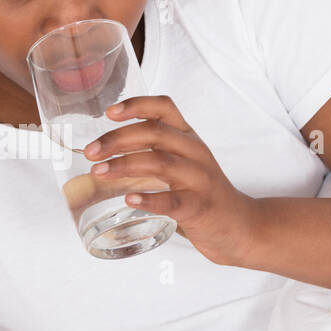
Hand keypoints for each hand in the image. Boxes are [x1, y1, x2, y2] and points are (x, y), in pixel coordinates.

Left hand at [82, 95, 259, 266]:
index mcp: (188, 138)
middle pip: (154, 133)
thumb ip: (154, 150)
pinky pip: (173, 200)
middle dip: (117, 139)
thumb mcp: (183, 161)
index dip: (135, 105)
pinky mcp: (200, 207)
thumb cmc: (202, 193)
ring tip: (98, 172)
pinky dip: (149, 199)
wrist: (240, 226)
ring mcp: (200, 179)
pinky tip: (129, 199)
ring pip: (160, 162)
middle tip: (91, 152)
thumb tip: (105, 149)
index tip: (108, 113)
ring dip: (124, 165)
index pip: (164, 108)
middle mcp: (195, 152)